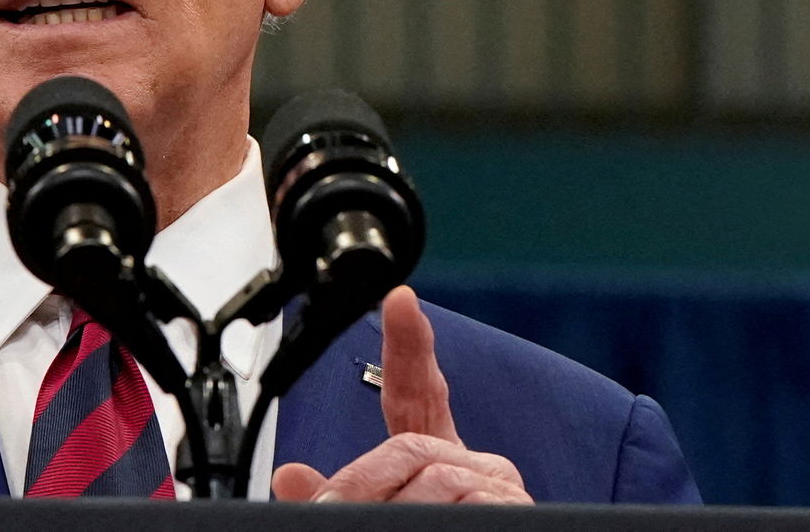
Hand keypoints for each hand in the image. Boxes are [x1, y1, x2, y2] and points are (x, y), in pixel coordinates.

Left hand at [271, 286, 530, 503]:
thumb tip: (292, 477)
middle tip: (330, 506)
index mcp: (437, 457)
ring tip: (378, 523)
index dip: (409, 343)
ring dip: (391, 506)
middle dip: (361, 480)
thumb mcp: (382, 517)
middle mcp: (476, 463)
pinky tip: (427, 525)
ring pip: (431, 478)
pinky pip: (462, 503)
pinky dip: (431, 516)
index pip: (419, 392)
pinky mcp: (517, 510)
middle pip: (408, 446)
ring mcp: (501, 487)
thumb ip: (344, 494)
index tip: (399, 300)